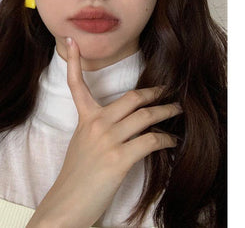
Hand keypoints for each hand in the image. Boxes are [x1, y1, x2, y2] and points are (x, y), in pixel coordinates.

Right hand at [27, 38, 181, 227]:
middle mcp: (96, 124)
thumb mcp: (83, 144)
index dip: (74, 61)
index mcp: (84, 119)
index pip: (76, 84)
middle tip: (166, 91)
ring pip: (145, 116)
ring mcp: (108, 140)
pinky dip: (165, 139)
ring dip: (166, 112)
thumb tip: (122, 124)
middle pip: (131, 98)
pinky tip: (172, 140)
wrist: (68, 203)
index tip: (71, 41)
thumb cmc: (77, 176)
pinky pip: (150, 141)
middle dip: (153, 93)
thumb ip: (98, 129)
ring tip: (177, 111)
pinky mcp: (119, 158)